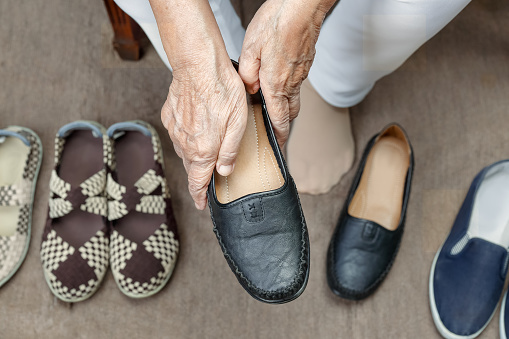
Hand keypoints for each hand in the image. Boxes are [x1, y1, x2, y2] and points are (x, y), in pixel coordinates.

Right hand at [162, 59, 247, 209]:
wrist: (198, 65)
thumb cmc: (222, 91)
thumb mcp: (237, 124)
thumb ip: (230, 152)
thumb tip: (225, 171)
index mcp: (202, 151)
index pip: (198, 183)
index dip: (200, 197)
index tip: (201, 205)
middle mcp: (184, 144)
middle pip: (192, 168)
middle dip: (200, 175)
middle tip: (209, 176)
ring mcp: (175, 130)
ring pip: (184, 151)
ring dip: (194, 155)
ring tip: (207, 148)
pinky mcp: (169, 117)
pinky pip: (178, 135)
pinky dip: (187, 137)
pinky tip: (197, 127)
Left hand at [239, 0, 331, 146]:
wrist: (303, 6)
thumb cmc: (278, 23)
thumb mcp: (250, 48)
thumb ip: (247, 73)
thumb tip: (248, 88)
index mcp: (277, 83)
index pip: (280, 119)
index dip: (278, 136)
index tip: (277, 146)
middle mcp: (292, 82)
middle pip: (291, 112)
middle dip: (283, 125)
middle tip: (276, 131)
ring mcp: (301, 72)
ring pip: (294, 97)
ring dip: (285, 106)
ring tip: (275, 108)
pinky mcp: (305, 62)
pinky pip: (297, 82)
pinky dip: (288, 88)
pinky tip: (279, 80)